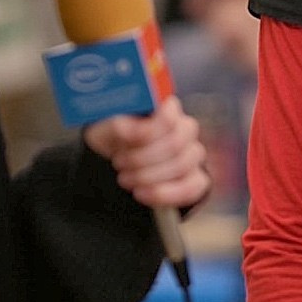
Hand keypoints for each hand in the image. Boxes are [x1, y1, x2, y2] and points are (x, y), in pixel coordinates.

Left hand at [84, 96, 209, 210]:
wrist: (117, 158)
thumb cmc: (113, 136)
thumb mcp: (106, 127)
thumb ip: (118, 125)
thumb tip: (131, 130)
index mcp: (166, 107)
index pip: (168, 117)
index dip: (147, 132)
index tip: (123, 140)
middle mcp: (185, 128)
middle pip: (175, 144)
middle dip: (142, 158)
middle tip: (119, 163)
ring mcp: (193, 153)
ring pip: (182, 167)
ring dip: (148, 177)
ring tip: (125, 178)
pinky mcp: (195, 178)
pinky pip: (192, 188)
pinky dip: (164, 194)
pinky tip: (141, 193)